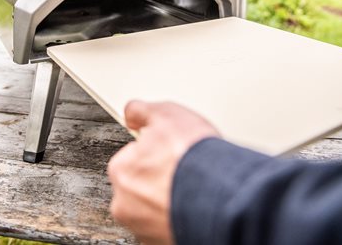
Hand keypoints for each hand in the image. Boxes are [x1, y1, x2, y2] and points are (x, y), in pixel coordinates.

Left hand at [108, 100, 219, 244]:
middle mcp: (125, 204)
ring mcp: (145, 227)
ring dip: (169, 197)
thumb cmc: (191, 156)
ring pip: (154, 207)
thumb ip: (142, 111)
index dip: (154, 150)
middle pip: (141, 184)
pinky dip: (180, 215)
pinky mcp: (165, 241)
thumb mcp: (166, 113)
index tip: (169, 149)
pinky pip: (169, 224)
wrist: (220, 194)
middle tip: (182, 167)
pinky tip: (195, 203)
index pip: (132, 157)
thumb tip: (132, 113)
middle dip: (158, 177)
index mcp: (121, 171)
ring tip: (192, 185)